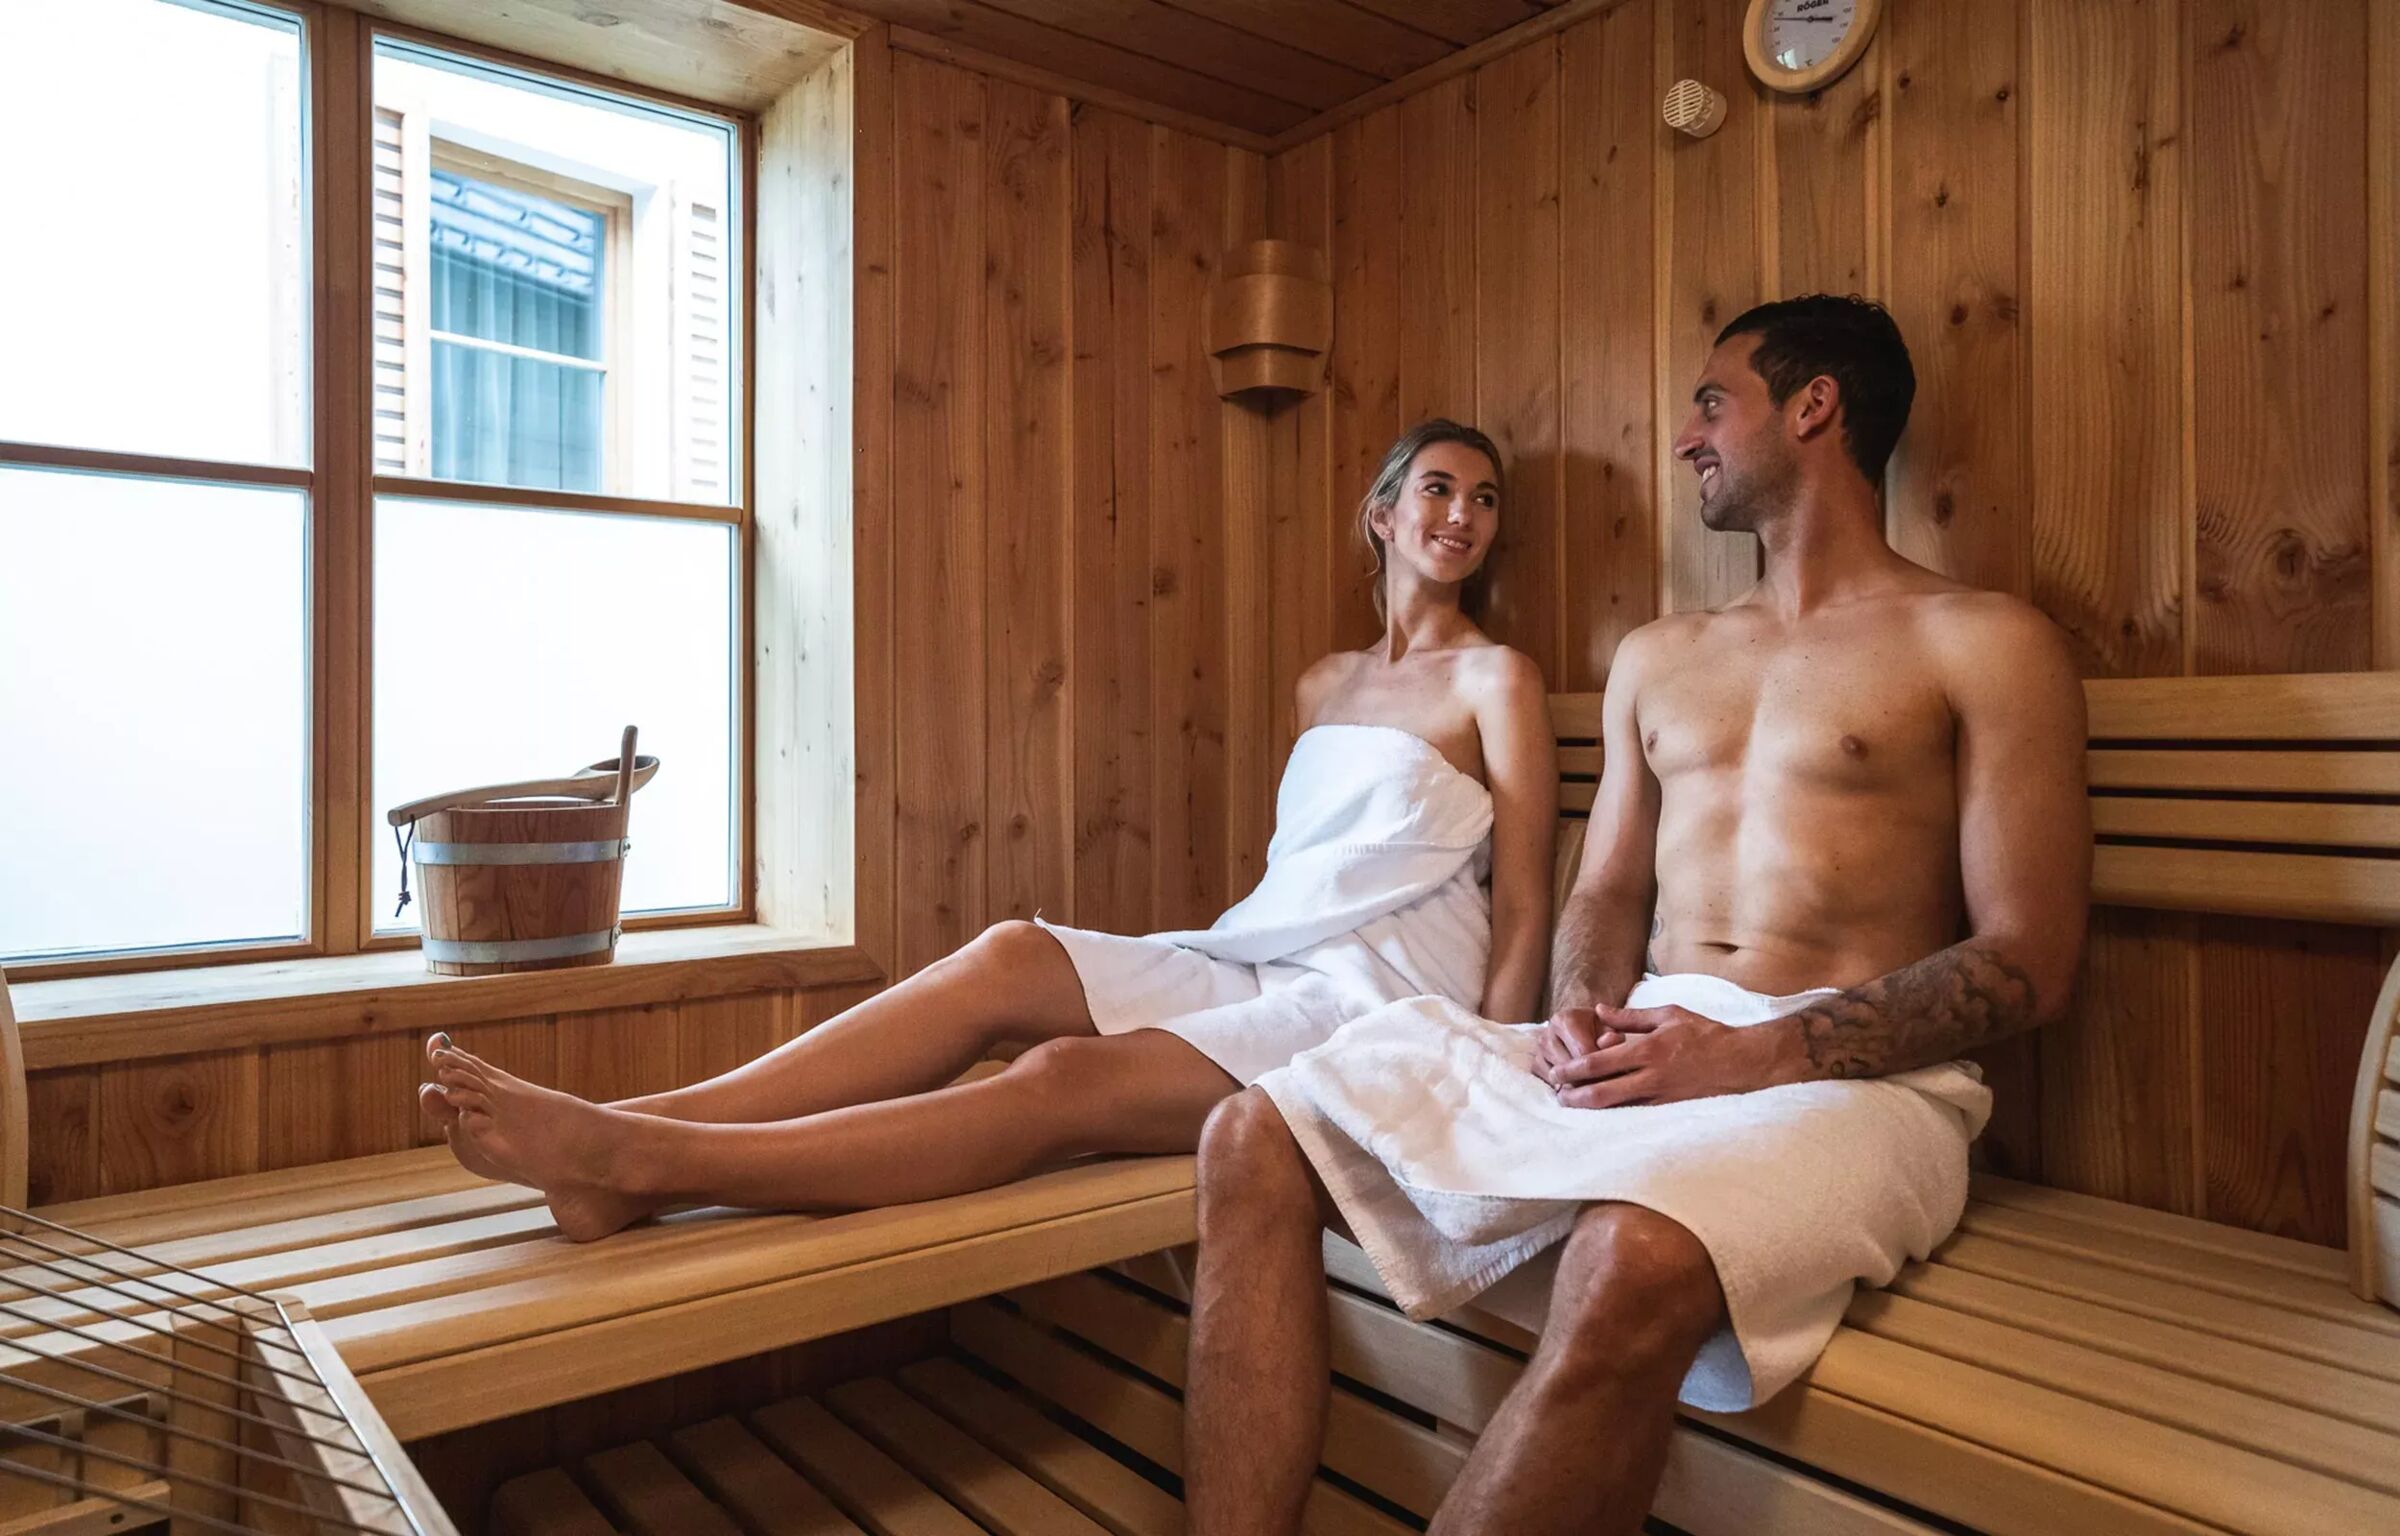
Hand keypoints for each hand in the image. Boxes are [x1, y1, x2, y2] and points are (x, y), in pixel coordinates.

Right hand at [1533, 1006, 1620, 1087]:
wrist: (1583, 1030)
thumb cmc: (1601, 1031)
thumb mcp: (1612, 1029)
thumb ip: (1614, 1034)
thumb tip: (1611, 1039)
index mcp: (1565, 1019)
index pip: (1584, 1053)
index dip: (1603, 1068)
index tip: (1616, 1073)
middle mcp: (1546, 1034)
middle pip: (1570, 1069)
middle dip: (1590, 1080)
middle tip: (1607, 1083)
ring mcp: (1539, 1051)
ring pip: (1560, 1080)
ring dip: (1578, 1086)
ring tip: (1595, 1083)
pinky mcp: (1535, 1066)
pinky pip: (1552, 1086)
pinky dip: (1567, 1089)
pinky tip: (1580, 1084)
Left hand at [1547, 1002, 1769, 1108]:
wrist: (1742, 1062)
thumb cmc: (1706, 1034)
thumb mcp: (1668, 1015)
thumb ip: (1631, 1017)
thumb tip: (1600, 1011)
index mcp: (1647, 1050)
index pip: (1599, 1063)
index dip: (1573, 1070)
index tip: (1556, 1073)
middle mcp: (1651, 1077)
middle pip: (1602, 1094)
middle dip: (1575, 1097)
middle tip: (1557, 1096)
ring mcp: (1660, 1097)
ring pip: (1616, 1109)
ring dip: (1591, 1109)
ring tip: (1572, 1106)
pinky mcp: (1670, 1109)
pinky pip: (1636, 1114)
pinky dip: (1615, 1114)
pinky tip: (1602, 1113)